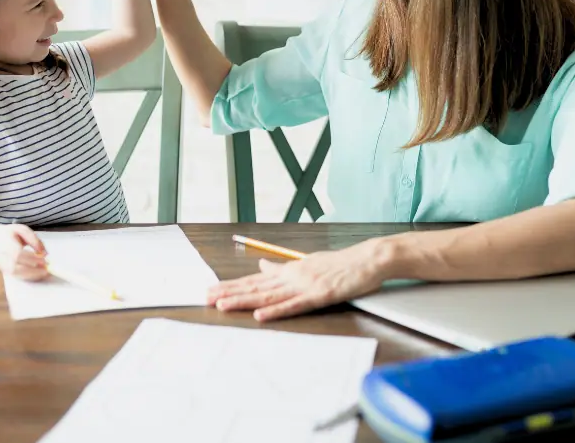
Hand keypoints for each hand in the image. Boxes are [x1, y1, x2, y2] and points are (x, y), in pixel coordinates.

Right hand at [0, 223, 47, 280]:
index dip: (32, 259)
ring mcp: (4, 266)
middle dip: (34, 270)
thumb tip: (44, 252)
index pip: (18, 255)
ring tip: (45, 272)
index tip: (44, 259)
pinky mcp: (6, 272)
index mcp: (7, 245)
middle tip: (47, 269)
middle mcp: (4, 258)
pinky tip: (38, 274)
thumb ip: (33, 239)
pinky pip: (18, 277)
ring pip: (18, 275)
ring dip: (33, 275)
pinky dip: (29, 277)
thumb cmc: (8, 234)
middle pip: (17, 268)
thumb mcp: (21, 230)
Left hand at [206, 240, 391, 321]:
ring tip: (223, 305)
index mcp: (290, 269)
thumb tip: (263, 264)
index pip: (256, 279)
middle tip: (206, 298)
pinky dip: (276, 311)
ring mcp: (305, 286)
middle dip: (230, 293)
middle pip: (256, 286)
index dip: (233, 285)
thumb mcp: (308, 261)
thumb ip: (283, 266)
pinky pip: (294, 306)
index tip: (212, 289)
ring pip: (269, 296)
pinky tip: (260, 315)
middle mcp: (293, 276)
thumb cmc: (341, 263)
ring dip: (244, 301)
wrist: (368, 259)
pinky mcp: (319, 296)